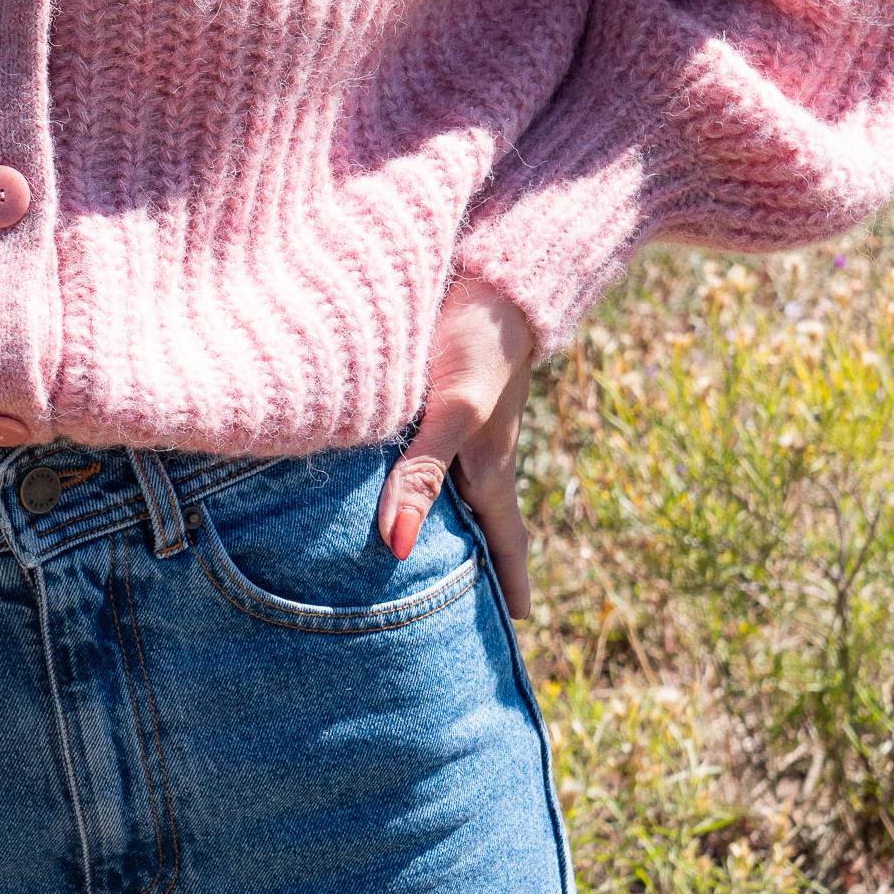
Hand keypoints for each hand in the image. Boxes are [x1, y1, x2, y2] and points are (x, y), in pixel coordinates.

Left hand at [376, 277, 534, 619]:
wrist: (489, 263)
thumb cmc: (480, 339)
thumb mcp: (453, 411)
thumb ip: (421, 476)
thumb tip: (398, 548)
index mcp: (490, 471)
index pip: (506, 544)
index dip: (510, 587)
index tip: (517, 630)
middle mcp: (475, 454)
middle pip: (473, 526)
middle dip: (468, 570)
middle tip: (455, 615)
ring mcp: (455, 423)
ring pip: (444, 489)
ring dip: (436, 525)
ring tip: (412, 564)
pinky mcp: (431, 393)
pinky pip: (420, 454)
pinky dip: (407, 478)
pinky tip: (375, 481)